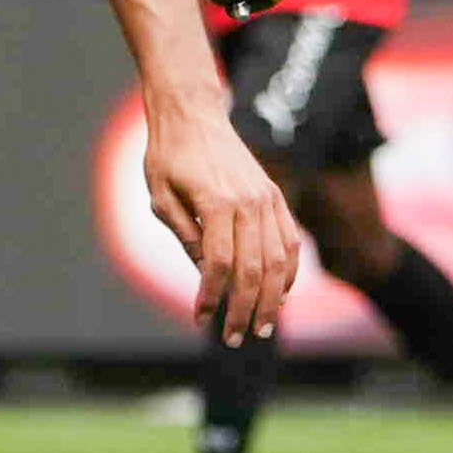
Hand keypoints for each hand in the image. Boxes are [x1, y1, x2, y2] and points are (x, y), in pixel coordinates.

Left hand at [137, 95, 300, 342]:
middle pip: (253, 268)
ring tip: (262, 327)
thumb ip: (186, 236)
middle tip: (236, 338)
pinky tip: (280, 294)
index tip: (200, 319)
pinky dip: (290, 272)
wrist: (193, 114)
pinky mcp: (275, 196)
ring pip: (279, 260)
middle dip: (244, 310)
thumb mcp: (161, 197)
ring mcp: (267, 198)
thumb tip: (207, 274)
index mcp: (216, 202)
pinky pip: (291, 241)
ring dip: (272, 299)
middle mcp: (248, 202)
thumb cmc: (169, 156)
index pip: (219, 263)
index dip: (211, 297)